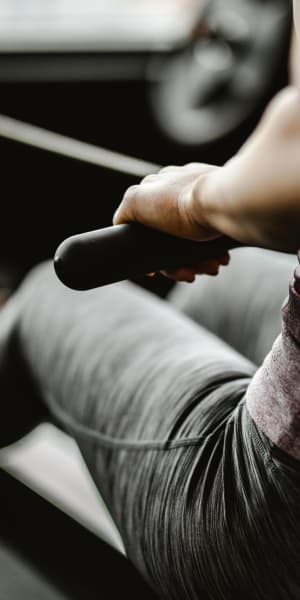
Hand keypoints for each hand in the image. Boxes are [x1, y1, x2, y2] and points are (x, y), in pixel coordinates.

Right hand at [113, 163, 228, 281]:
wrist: (226, 203)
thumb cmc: (183, 203)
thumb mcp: (137, 202)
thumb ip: (124, 211)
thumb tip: (122, 224)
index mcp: (158, 187)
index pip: (146, 226)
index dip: (150, 253)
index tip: (157, 272)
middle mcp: (179, 190)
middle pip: (170, 238)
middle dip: (179, 261)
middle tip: (191, 273)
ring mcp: (202, 199)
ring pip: (192, 242)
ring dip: (198, 261)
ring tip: (211, 266)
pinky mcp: (222, 209)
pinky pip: (213, 237)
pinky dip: (213, 251)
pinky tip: (220, 257)